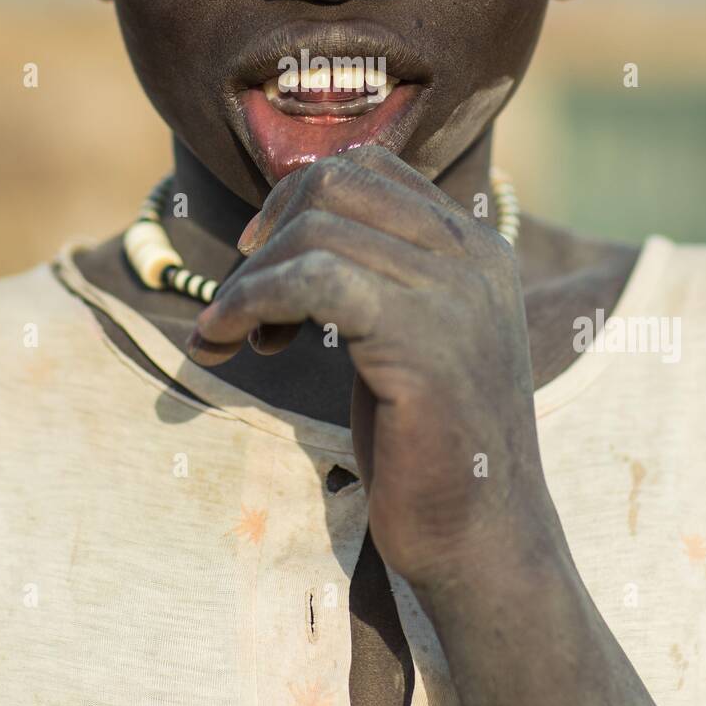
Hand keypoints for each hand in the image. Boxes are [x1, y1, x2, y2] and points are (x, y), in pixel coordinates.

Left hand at [187, 145, 555, 591]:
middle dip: (265, 236)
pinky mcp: (422, 341)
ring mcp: (454, 293)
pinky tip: (223, 340)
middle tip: (238, 305)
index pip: (370, 166)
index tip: (260, 258)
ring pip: (314, 230)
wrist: (483, 538)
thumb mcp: (407, 334)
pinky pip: (314, 279)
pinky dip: (251, 300)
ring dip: (246, 281)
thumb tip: (282, 229)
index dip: (296, 199)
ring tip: (229, 337)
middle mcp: (473, 254)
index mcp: (476, 245)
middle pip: (334, 185)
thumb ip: (374, 274)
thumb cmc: (428, 443)